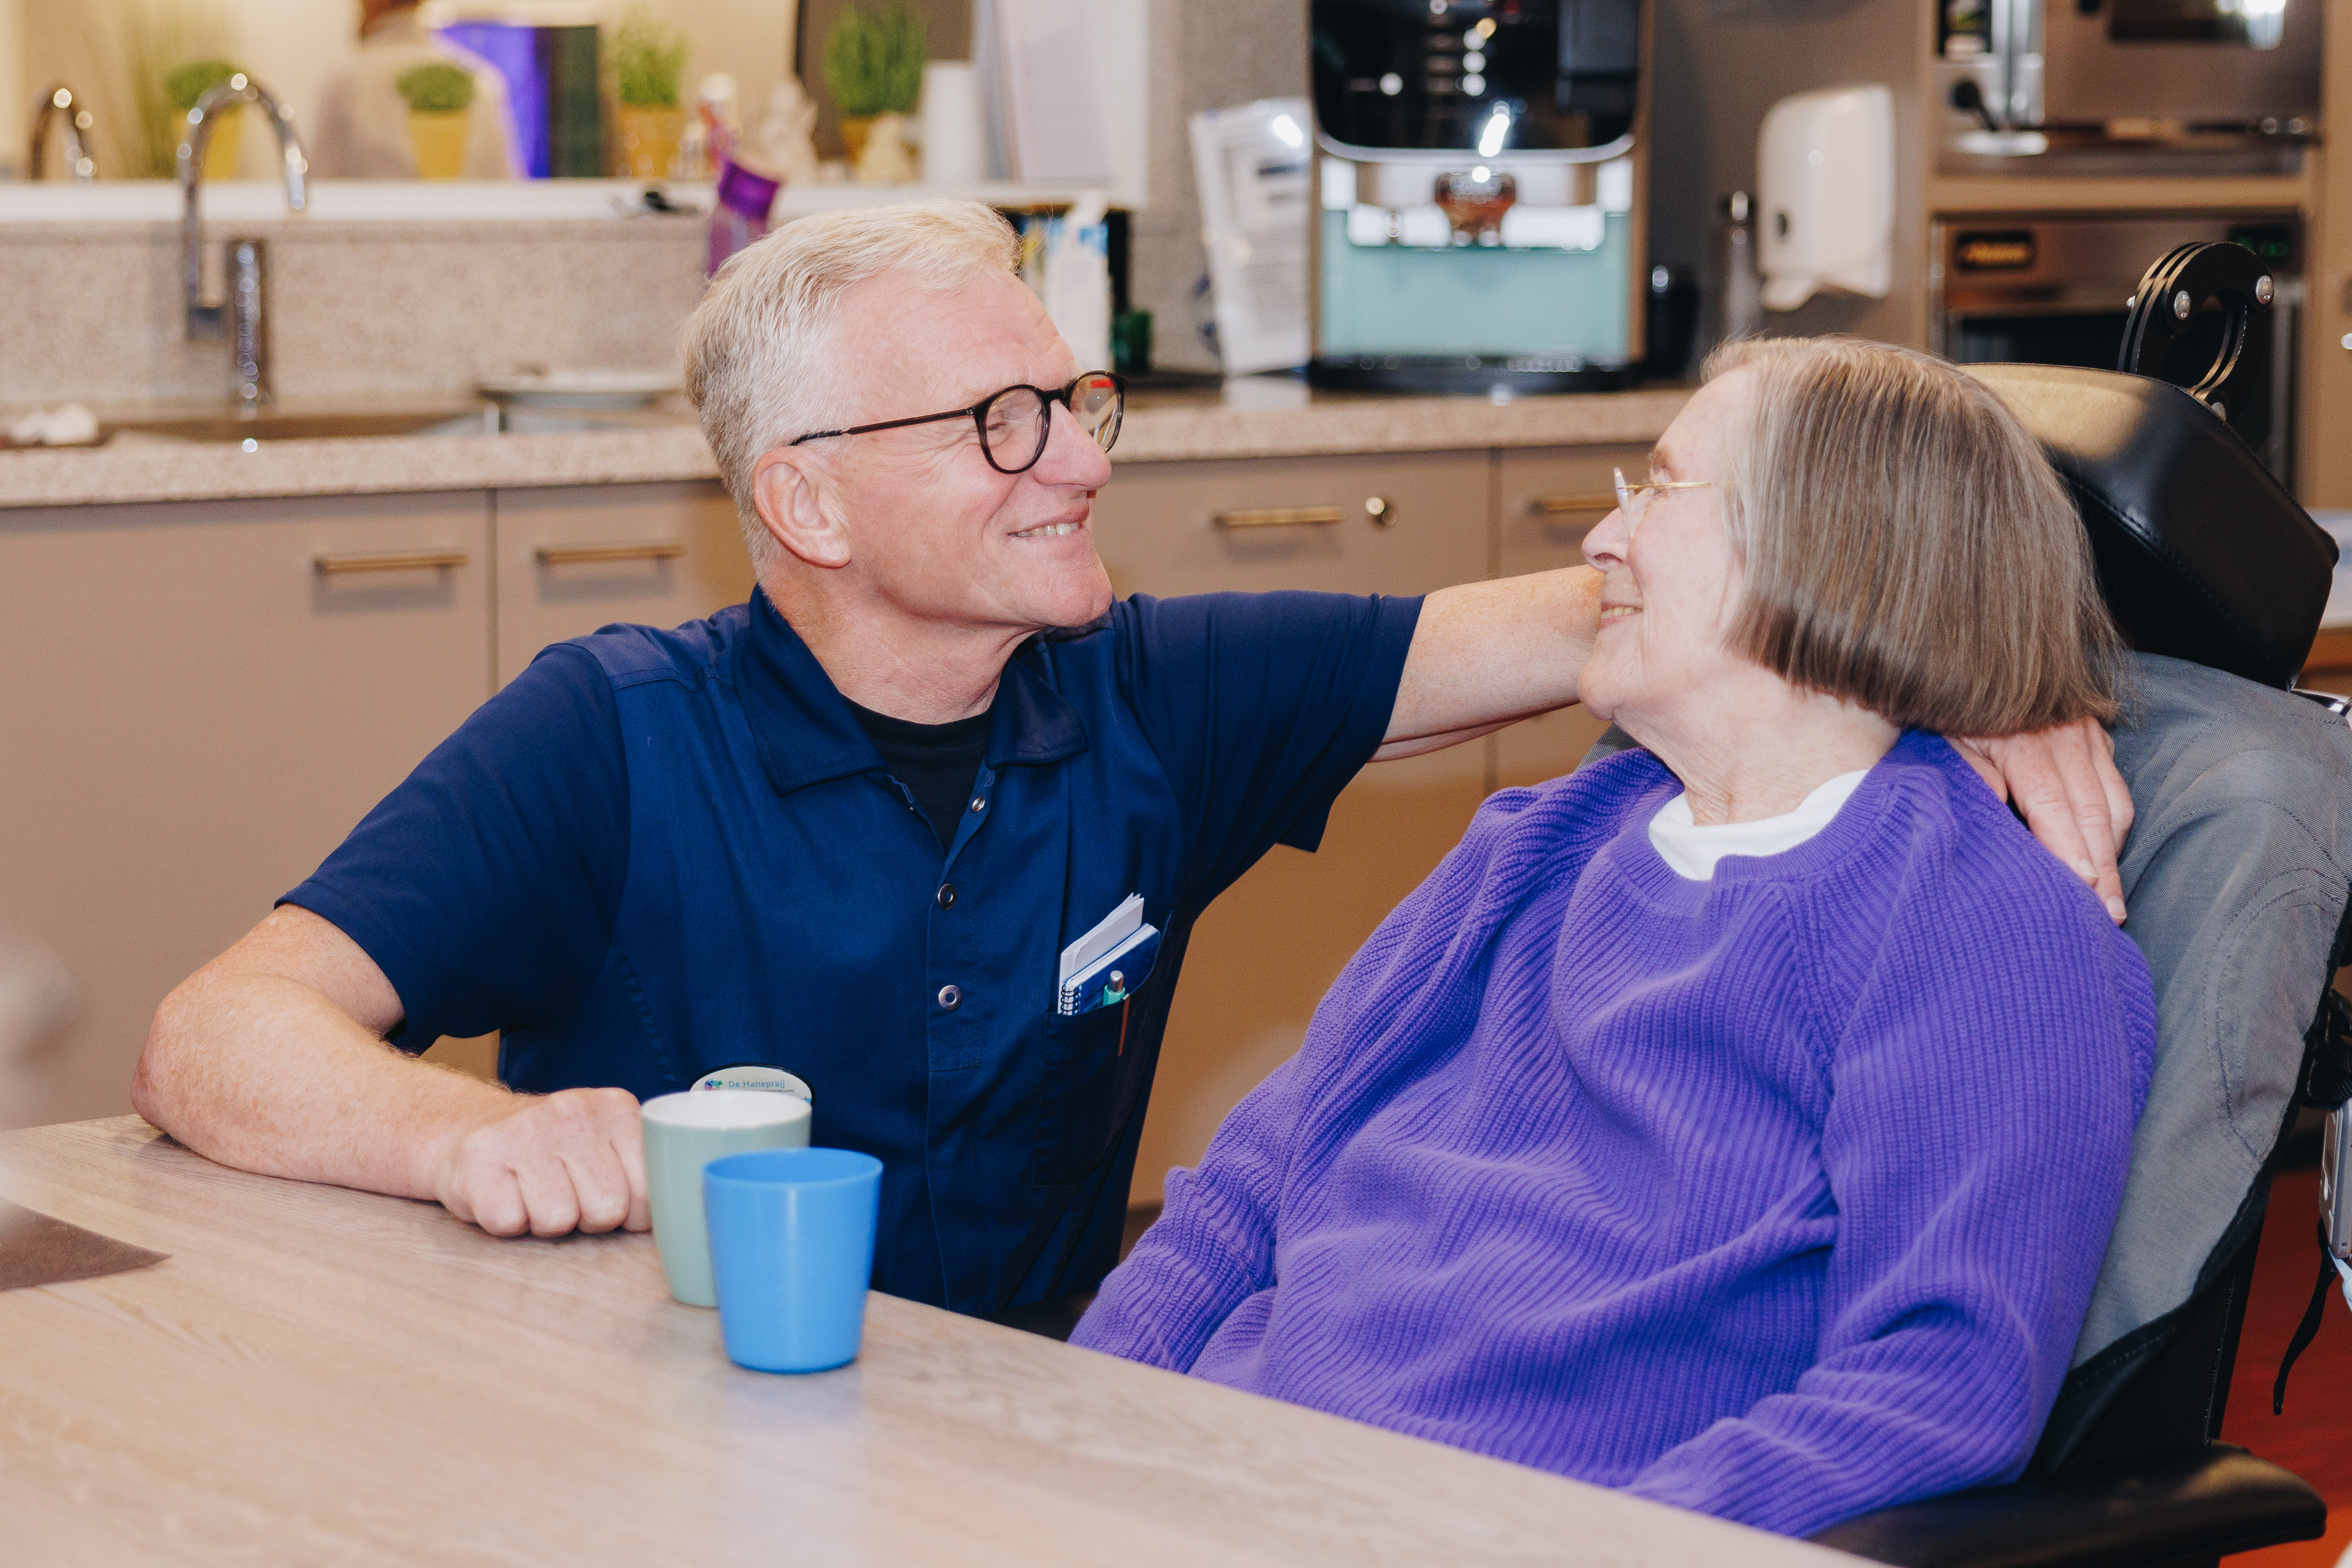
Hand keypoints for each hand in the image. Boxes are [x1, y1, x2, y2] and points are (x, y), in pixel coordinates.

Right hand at [428, 1087, 649, 1237]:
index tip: (607, 1197)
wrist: (470, 1129)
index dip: (629, 1212)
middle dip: (587, 1218)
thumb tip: (685, 1212)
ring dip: (545, 1220)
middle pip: (606, 1209)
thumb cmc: (552, 1154)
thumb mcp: (608, 1146)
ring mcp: (525, 1131)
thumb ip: (645, 1170)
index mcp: (617, 1109)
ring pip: (558, 1219)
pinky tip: (505, 1193)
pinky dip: (506, 1221)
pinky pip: (509, 1222)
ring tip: (534, 1193)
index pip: (649, 1191)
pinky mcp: (480, 1159)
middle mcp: (573, 1111)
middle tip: (566, 1194)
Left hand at [1952, 719, 2135, 924]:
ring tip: (2111, 896)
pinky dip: (2115, 823)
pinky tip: (2106, 852)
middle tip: (2110, 914)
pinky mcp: (2097, 734)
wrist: (1974, 667)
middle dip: (2104, 866)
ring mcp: (2086, 733)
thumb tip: (1996, 805)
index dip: (2069, 845)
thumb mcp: (1947, 738)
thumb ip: (1969, 773)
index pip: (2052, 801)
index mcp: (2024, 739)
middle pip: (2092, 810)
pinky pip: (2117, 786)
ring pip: (2114, 801)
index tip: (2084, 884)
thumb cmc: (1951, 714)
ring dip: (2114, 849)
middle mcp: (2064, 734)